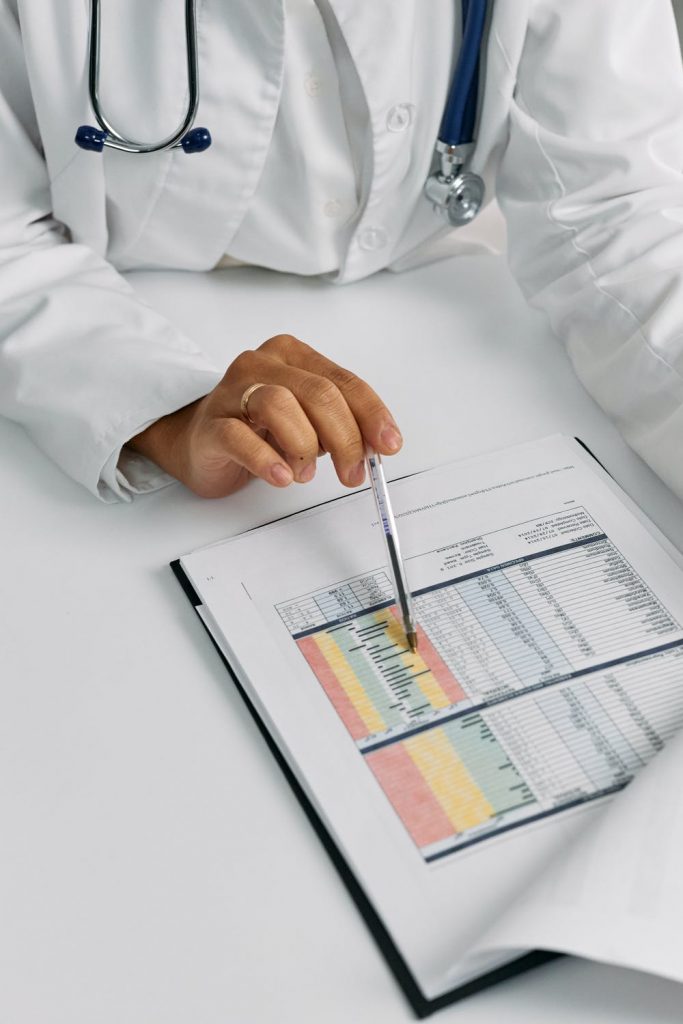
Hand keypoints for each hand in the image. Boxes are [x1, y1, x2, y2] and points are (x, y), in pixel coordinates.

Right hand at [128, 334, 402, 497]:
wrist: (198, 443)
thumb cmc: (258, 429)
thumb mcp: (308, 422)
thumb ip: (340, 426)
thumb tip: (376, 445)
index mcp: (293, 356)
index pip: (343, 382)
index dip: (371, 415)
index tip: (388, 445)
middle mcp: (262, 365)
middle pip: (318, 394)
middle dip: (345, 439)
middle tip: (353, 473)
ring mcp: (232, 391)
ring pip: (280, 405)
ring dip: (304, 447)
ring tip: (304, 474)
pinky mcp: (211, 424)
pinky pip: (240, 437)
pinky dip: (267, 460)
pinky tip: (282, 476)